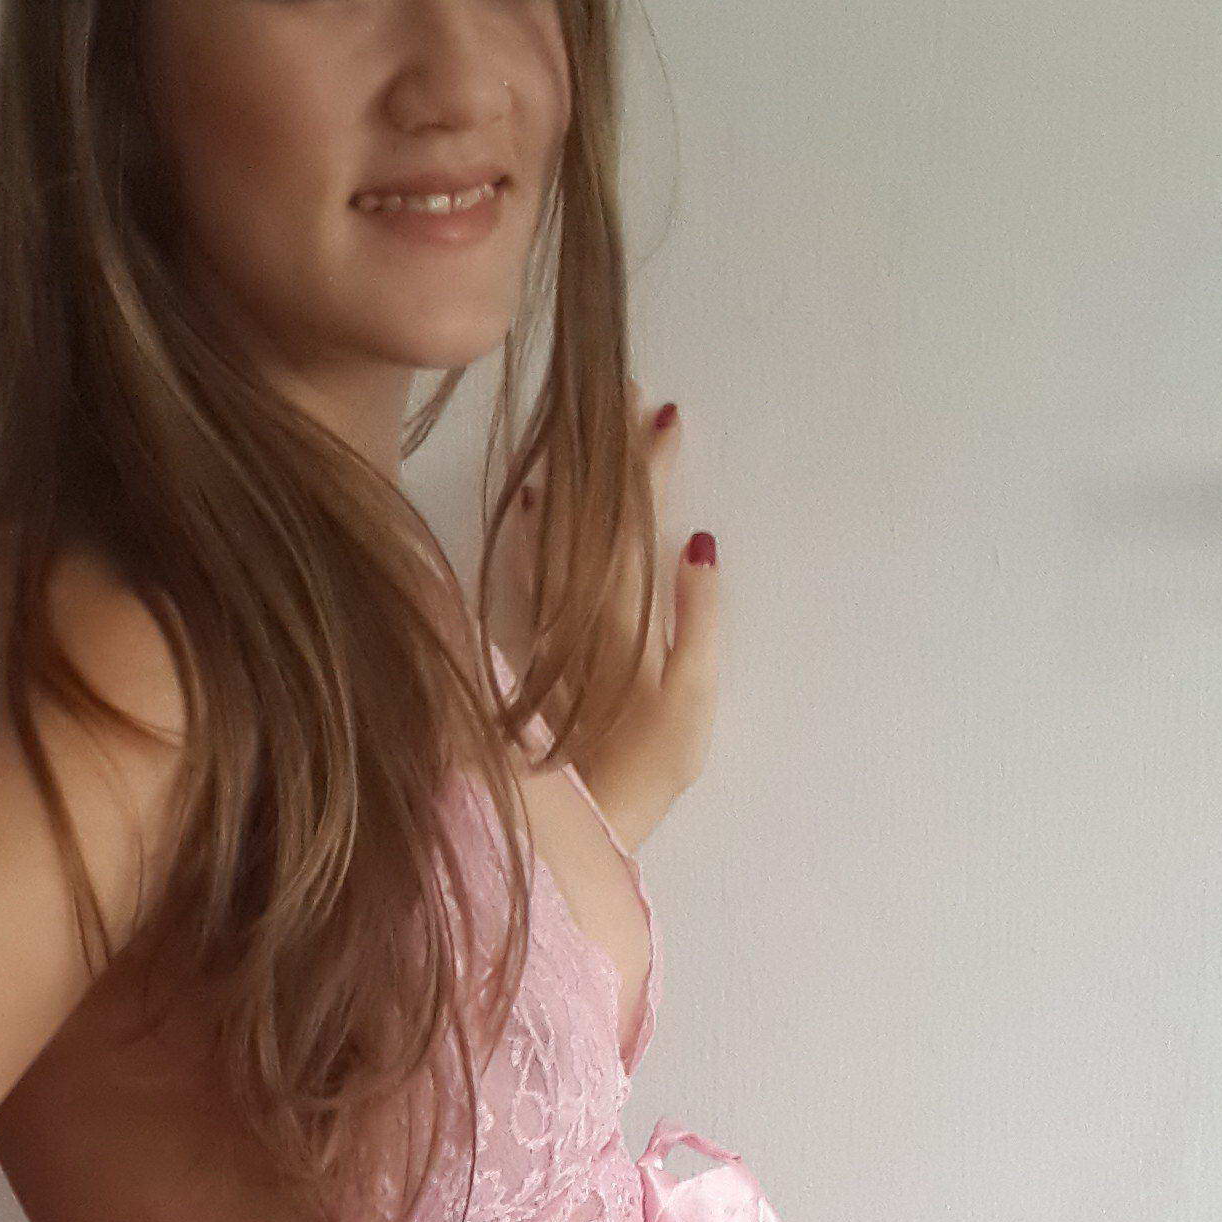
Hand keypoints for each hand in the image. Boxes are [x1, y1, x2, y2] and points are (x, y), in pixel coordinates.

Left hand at [501, 381, 720, 849]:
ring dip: (576, 479)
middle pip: (600, 516)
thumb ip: (700, 621)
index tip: (663, 414)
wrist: (567, 827)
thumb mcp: (692, 704)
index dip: (651, 467)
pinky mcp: (524, 650)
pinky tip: (529, 502)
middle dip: (616, 453)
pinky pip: (520, 576)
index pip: (641, 522)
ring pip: (560, 534)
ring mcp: (550, 627)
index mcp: (631, 617)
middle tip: (625, 393)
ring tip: (585, 429)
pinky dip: (526, 534)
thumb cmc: (641, 772)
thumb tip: (700, 544)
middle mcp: (585, 612)